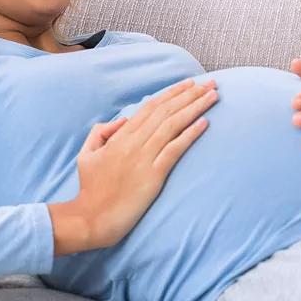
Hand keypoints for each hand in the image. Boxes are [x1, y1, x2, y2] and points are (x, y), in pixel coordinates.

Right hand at [74, 77, 217, 248]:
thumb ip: (101, 132)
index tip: (188, 84)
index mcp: (120, 136)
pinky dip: (190, 134)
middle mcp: (134, 143)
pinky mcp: (154, 176)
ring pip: (173, 125)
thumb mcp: (87, 154)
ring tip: (213, 96)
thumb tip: (123, 119)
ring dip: (195, 108)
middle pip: (166, 111)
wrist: (93, 217)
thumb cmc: (90, 188)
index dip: (171, 93)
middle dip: (190, 94)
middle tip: (210, 83)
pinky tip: (205, 123)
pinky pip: (175, 150)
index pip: (151, 107)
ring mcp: (144, 158)